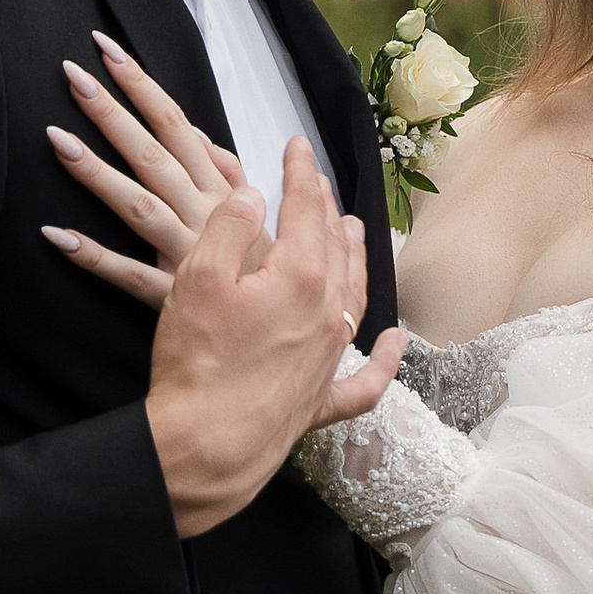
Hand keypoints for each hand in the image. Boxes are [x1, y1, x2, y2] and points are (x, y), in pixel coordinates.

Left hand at [42, 32, 251, 304]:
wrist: (285, 327)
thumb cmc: (265, 269)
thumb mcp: (257, 214)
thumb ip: (228, 172)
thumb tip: (201, 136)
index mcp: (220, 190)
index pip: (176, 125)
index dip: (142, 87)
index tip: (106, 51)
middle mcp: (204, 214)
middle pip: (153, 155)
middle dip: (112, 113)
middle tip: (72, 76)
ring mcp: (187, 253)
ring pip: (138, 206)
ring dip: (97, 173)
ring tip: (56, 140)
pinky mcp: (172, 295)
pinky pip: (129, 275)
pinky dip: (93, 256)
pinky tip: (56, 234)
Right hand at [139, 143, 399, 538]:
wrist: (205, 447)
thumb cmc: (198, 363)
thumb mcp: (199, 278)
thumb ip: (230, 227)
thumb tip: (256, 197)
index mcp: (300, 278)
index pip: (306, 210)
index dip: (301, 174)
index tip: (298, 146)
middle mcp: (327, 315)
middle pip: (336, 249)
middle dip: (328, 210)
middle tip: (318, 184)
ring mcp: (328, 360)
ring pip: (354, 298)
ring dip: (357, 260)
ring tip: (355, 233)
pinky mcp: (319, 401)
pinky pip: (366, 379)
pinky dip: (384, 358)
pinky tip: (395, 343)